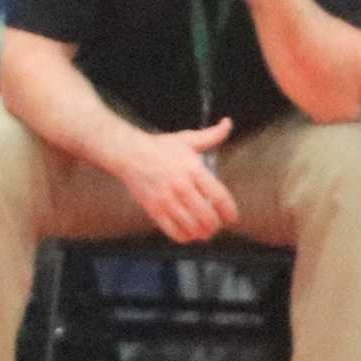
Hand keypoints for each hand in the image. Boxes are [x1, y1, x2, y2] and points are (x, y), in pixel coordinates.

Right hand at [120, 118, 239, 242]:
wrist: (128, 153)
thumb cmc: (161, 147)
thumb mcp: (187, 139)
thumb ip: (211, 135)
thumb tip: (228, 123)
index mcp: (193, 169)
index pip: (218, 196)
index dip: (229, 211)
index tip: (232, 218)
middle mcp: (181, 186)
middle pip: (206, 216)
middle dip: (216, 226)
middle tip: (217, 226)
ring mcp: (166, 199)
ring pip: (191, 226)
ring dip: (202, 233)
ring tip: (205, 232)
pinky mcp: (153, 209)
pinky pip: (173, 231)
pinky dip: (184, 237)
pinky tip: (189, 234)